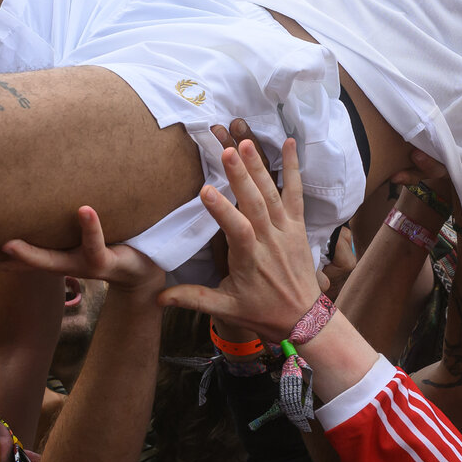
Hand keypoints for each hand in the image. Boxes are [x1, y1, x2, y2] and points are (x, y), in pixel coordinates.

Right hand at [0, 203, 163, 295]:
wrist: (146, 268)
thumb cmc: (113, 239)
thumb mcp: (87, 229)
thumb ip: (67, 213)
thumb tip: (48, 182)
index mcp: (60, 255)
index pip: (24, 255)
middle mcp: (67, 263)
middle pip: (29, 262)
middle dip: (3, 258)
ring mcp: (85, 265)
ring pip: (57, 262)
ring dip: (33, 256)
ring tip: (10, 244)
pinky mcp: (107, 262)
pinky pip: (95, 245)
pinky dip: (90, 227)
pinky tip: (84, 210)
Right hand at [158, 137, 322, 339]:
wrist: (304, 319)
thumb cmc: (263, 313)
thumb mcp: (226, 309)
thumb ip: (193, 299)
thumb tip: (157, 298)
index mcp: (250, 259)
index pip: (237, 230)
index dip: (222, 210)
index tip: (205, 190)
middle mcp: (270, 240)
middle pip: (255, 203)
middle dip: (241, 176)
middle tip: (226, 150)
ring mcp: (286, 230)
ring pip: (273, 194)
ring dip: (259, 167)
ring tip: (246, 142)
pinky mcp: (297, 225)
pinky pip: (296, 193)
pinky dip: (293, 168)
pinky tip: (290, 143)